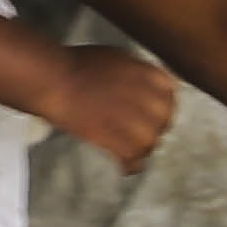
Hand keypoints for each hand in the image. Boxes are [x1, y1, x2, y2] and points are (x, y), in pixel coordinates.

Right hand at [43, 48, 178, 171]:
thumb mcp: (117, 58)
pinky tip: (125, 168)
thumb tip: (139, 87)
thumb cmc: (78, 64)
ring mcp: (135, 121)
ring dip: (142, 148)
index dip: (161, 105)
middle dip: (154, 128)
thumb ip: (135, 74)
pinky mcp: (118, 140)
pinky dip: (131, 165)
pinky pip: (132, 158)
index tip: (152, 111)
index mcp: (149, 74)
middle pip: (163, 120)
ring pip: (150, 142)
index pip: (169, 94)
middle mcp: (149, 98)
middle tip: (139, 133)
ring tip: (131, 151)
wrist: (58, 80)